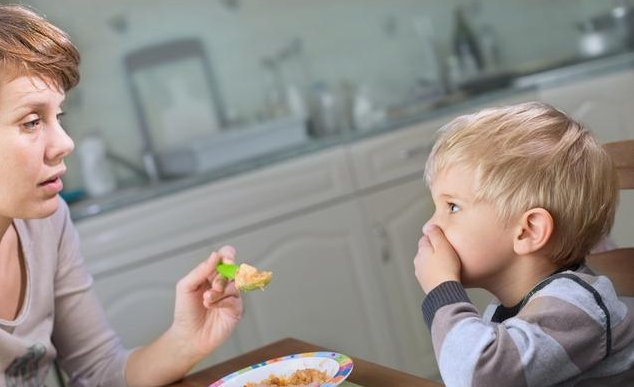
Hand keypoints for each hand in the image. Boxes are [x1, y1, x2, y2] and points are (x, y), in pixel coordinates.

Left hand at [170, 245, 242, 359]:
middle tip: (213, 285)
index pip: (224, 258)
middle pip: (233, 270)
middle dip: (222, 277)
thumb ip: (201, 270)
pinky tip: (211, 306)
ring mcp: (231, 296)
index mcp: (211, 274)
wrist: (188, 335)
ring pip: (234, 285)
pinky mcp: (236, 310)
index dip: (228, 255)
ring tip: (206, 300)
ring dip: (219, 291)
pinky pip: (235, 300)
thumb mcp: (186, 286)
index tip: (227, 258)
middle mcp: (223, 283)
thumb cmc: (185, 311)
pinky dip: (222, 301)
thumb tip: (215, 255)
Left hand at [413, 224, 461, 293]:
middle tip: (448, 253)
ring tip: (448, 265)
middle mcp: (418, 262)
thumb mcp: (443, 246)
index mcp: (422, 251)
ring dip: (435, 263)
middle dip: (435, 251)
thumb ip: (436, 235)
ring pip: (427, 263)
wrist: (445, 291)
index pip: (425, 239)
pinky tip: (446, 275)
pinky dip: (436, 273)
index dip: (435, 238)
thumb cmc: (446, 269)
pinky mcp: (425, 284)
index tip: (444, 240)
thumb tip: (429, 226)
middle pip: (426, 251)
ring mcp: (420, 274)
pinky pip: (431, 274)